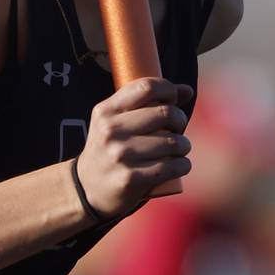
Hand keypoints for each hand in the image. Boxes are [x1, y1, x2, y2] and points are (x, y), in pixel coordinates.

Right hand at [76, 77, 192, 218]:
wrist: (87, 187)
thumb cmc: (111, 147)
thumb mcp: (116, 121)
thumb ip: (146, 102)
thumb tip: (187, 90)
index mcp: (106, 111)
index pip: (147, 87)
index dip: (168, 90)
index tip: (172, 100)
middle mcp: (111, 130)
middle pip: (164, 113)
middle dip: (180, 119)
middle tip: (178, 127)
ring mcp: (119, 155)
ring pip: (172, 142)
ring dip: (184, 145)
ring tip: (180, 148)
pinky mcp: (130, 178)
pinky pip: (170, 167)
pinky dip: (183, 165)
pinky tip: (181, 164)